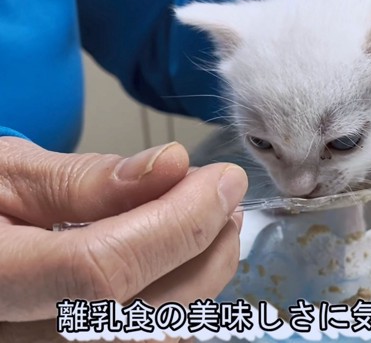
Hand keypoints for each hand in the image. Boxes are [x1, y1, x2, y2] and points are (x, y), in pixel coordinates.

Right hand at [0, 137, 246, 340]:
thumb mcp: (0, 174)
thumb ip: (83, 180)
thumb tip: (170, 167)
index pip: (102, 271)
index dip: (178, 224)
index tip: (223, 180)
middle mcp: (17, 339)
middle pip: (140, 315)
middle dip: (205, 248)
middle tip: (225, 195)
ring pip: (153, 334)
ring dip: (201, 274)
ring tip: (212, 218)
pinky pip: (142, 335)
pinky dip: (179, 296)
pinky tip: (185, 253)